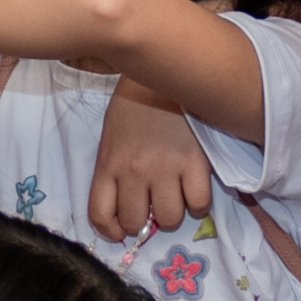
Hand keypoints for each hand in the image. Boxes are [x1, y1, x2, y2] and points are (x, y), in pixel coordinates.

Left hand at [88, 81, 211, 240]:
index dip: (110, 231)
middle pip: (135, 222)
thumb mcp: (111, 135)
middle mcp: (133, 171)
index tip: (120, 231)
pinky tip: (193, 188)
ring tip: (174, 195)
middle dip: (143, 222)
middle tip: (151, 207)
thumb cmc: (135, 104)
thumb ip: (114, 168)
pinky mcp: (195, 163)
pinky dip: (198, 203)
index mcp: (108, 163)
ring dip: (172, 213)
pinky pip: (199, 204)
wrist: (163, 70)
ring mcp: (165, 168)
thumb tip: (124, 204)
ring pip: (170, 219)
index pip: (100, 214)